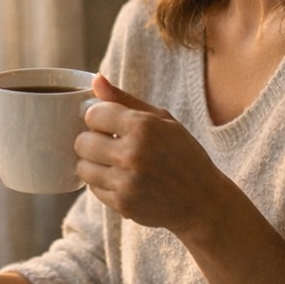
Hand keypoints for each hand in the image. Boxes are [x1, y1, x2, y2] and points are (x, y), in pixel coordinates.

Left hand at [75, 74, 231, 236]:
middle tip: (109, 145)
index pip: (92, 114)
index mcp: (143, 126)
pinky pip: (92, 188)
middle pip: (82, 142)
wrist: (202, 201)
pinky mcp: (122, 204)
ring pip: (82, 167)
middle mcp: (133, 153)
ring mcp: (126, 181)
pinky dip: (102, 184)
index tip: (108, 124)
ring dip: (93, 164)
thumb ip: (124, 99)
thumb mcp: (162, 120)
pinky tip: (122, 180)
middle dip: (92, 142)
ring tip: (113, 164)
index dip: (98, 118)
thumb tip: (95, 79)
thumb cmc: (182, 154)